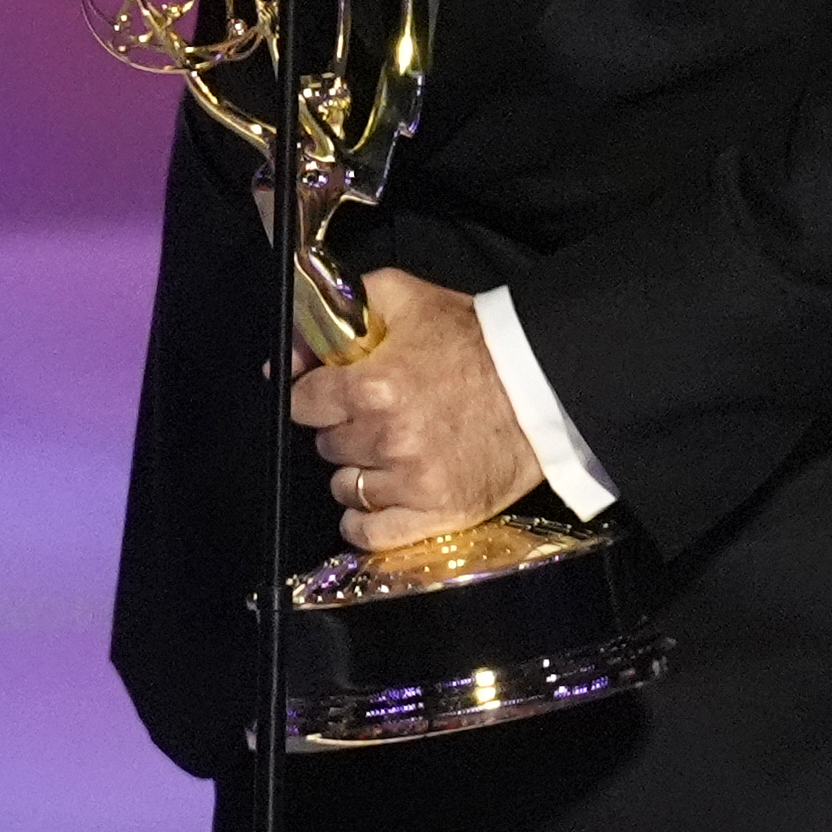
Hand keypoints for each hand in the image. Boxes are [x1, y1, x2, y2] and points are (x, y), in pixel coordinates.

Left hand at [290, 268, 543, 549]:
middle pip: (326, 445)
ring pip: (345, 487)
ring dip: (358, 471)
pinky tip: (377, 500)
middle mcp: (386, 438)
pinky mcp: (437, 514)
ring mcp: (412, 482)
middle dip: (342, 429)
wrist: (541, 384)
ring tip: (388, 452)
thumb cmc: (471, 340)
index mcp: (371, 386)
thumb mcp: (401, 296)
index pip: (302, 404)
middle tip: (374, 415)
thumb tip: (290, 351)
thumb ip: (337, 311)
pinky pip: (371, 534)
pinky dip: (365, 522)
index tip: (332, 393)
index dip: (315, 395)